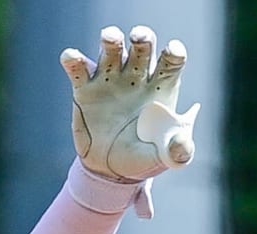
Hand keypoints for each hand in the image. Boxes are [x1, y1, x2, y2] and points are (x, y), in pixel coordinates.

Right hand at [60, 25, 200, 181]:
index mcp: (161, 89)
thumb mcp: (166, 158)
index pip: (172, 62)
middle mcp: (137, 78)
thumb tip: (183, 144)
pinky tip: (73, 59)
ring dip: (111, 39)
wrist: (111, 172)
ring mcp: (110, 81)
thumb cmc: (145, 158)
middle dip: (142, 37)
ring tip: (111, 38)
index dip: (174, 52)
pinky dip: (73, 59)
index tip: (174, 50)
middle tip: (139, 37)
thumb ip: (178, 150)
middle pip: (142, 48)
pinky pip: (78, 68)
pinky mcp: (85, 90)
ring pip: (111, 50)